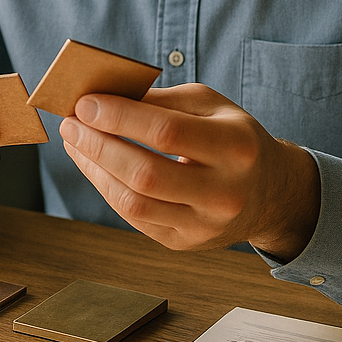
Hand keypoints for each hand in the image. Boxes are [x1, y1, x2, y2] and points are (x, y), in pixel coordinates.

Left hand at [59, 83, 319, 259]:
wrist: (270, 193)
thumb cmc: (234, 137)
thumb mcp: (212, 106)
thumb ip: (162, 100)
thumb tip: (103, 97)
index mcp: (236, 147)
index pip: (167, 132)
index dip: (120, 117)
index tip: (85, 102)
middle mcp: (225, 192)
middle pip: (145, 173)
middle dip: (98, 145)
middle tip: (71, 123)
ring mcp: (205, 226)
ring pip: (134, 202)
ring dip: (94, 169)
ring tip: (75, 142)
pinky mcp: (185, 244)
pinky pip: (134, 217)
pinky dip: (107, 188)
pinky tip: (94, 165)